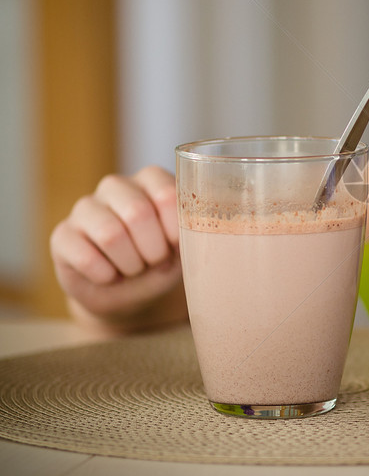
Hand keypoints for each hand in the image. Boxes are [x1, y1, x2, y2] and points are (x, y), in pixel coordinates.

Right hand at [49, 166, 186, 332]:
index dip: (174, 227)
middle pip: (137, 212)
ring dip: (130, 264)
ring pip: (110, 233)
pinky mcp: (62, 235)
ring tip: (134, 269)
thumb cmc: (164, 262)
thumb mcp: (186, 246)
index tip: (176, 246)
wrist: (131, 294)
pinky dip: (106, 276)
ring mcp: (85, 208)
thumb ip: (193, 230)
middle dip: (153, 250)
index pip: (165, 192)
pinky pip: (85, 256)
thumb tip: (200, 227)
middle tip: (155, 261)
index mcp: (151, 180)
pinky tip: (110, 276)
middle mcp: (116, 186)